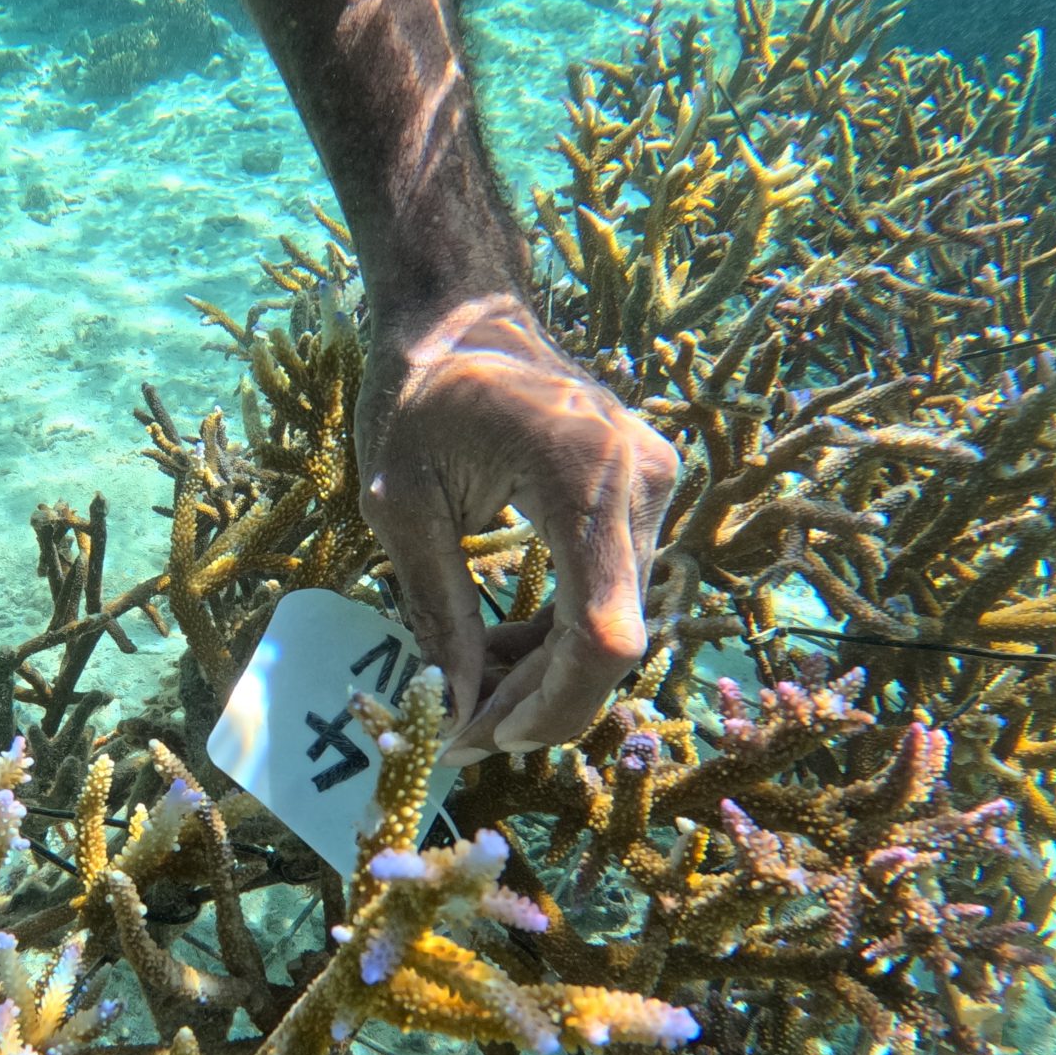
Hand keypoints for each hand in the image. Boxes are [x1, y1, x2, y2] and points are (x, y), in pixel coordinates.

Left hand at [359, 293, 677, 757]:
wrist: (463, 316)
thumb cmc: (418, 395)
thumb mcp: (402, 507)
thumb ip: (438, 610)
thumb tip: (458, 711)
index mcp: (582, 474)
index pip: (601, 632)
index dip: (551, 706)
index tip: (485, 738)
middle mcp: (641, 481)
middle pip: (613, 639)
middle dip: (538, 701)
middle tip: (460, 733)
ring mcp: (653, 487)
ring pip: (614, 624)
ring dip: (544, 674)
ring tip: (467, 693)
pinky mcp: (643, 497)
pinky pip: (610, 592)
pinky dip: (557, 635)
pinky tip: (498, 652)